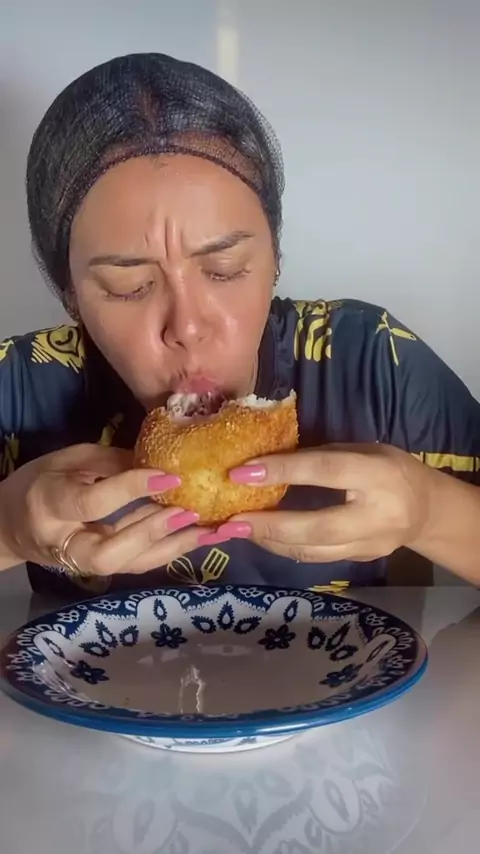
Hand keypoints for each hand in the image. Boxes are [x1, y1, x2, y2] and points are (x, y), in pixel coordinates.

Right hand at [0, 444, 212, 575]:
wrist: (10, 525)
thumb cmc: (40, 482)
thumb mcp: (67, 459)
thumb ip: (109, 462)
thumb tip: (157, 460)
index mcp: (49, 505)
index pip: (93, 503)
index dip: (131, 490)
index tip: (169, 477)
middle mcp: (66, 542)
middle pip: (109, 553)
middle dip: (152, 533)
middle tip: (189, 511)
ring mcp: (83, 563)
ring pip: (129, 565)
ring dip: (173, 548)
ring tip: (210, 529)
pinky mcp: (102, 571)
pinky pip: (138, 565)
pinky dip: (171, 551)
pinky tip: (200, 537)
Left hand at [223, 444, 433, 562]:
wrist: (427, 510)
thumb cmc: (388, 468)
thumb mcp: (362, 450)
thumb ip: (321, 457)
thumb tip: (268, 462)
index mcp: (378, 475)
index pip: (325, 472)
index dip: (283, 471)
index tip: (241, 473)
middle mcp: (375, 516)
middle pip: (316, 528)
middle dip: (269, 525)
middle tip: (231, 520)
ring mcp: (368, 545)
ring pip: (311, 551)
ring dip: (269, 541)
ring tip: (235, 531)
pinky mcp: (359, 561)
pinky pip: (315, 557)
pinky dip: (283, 548)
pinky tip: (261, 537)